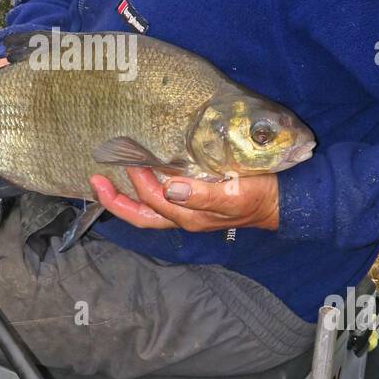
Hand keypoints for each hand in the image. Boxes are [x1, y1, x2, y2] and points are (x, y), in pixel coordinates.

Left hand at [89, 167, 279, 233]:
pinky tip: (142, 174)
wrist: (283, 199)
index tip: (130, 162)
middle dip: (116, 200)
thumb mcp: (233, 195)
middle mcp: (185, 216)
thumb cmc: (259, 196)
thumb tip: (170, 189)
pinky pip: (163, 199)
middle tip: (95, 179)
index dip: (137, 185)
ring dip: (127, 196)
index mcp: (190, 217)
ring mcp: (190, 209)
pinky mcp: (196, 198)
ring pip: (149, 209)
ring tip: (107, 179)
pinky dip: (146, 189)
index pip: (153, 203)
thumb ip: (202, 195)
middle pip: (142, 214)